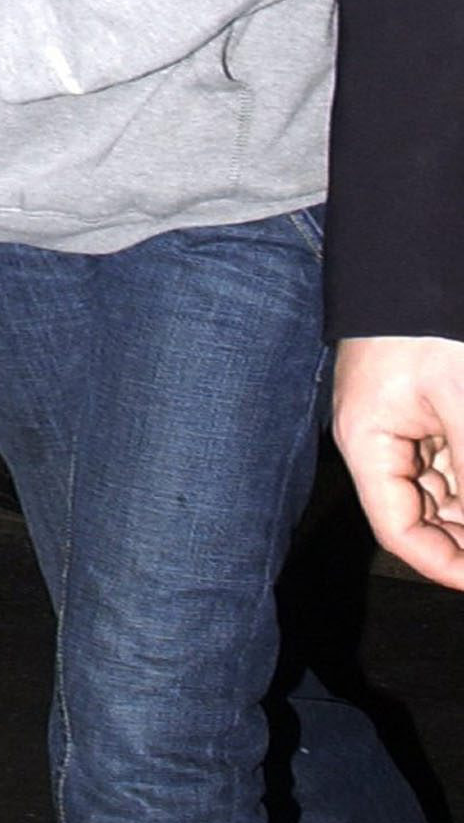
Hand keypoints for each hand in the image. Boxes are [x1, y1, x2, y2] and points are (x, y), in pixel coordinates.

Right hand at [333, 335, 463, 587]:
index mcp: (368, 443)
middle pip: (421, 514)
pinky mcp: (426, 407)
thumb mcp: (462, 401)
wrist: (414, 258)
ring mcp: (403, 423)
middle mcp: (379, 441)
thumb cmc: (426, 321)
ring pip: (443, 488)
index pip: (398, 530)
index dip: (443, 565)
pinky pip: (451, 459)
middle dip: (463, 536)